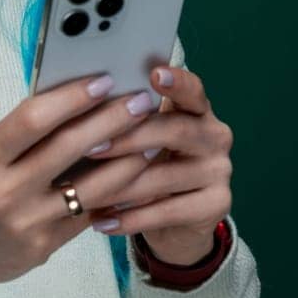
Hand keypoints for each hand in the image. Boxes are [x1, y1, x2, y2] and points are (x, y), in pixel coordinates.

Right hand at [0, 74, 160, 297]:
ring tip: (152, 139)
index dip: (72, 97)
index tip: (105, 80)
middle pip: (68, 147)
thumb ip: (20, 135)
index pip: (33, 118)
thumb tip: (75, 99)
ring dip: (128, 160)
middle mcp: (3, 189)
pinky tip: (136, 177)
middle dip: (112, 120)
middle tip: (142, 101)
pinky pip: (88, 216)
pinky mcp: (43, 247)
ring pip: (91, 187)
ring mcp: (25, 222)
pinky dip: (115, 194)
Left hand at [80, 66, 232, 264]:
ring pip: (165, 176)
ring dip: (120, 186)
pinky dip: (130, 218)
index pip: (192, 89)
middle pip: (175, 130)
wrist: (176, 223)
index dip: (176, 81)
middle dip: (128, 138)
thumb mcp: (139, 140)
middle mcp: (215, 135)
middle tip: (89, 147)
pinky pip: (167, 211)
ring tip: (84, 192)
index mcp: (197, 109)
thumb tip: (78, 99)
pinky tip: (101, 221)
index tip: (153, 73)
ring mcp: (219, 171)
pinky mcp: (217, 206)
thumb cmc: (146, 166)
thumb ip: (125, 119)